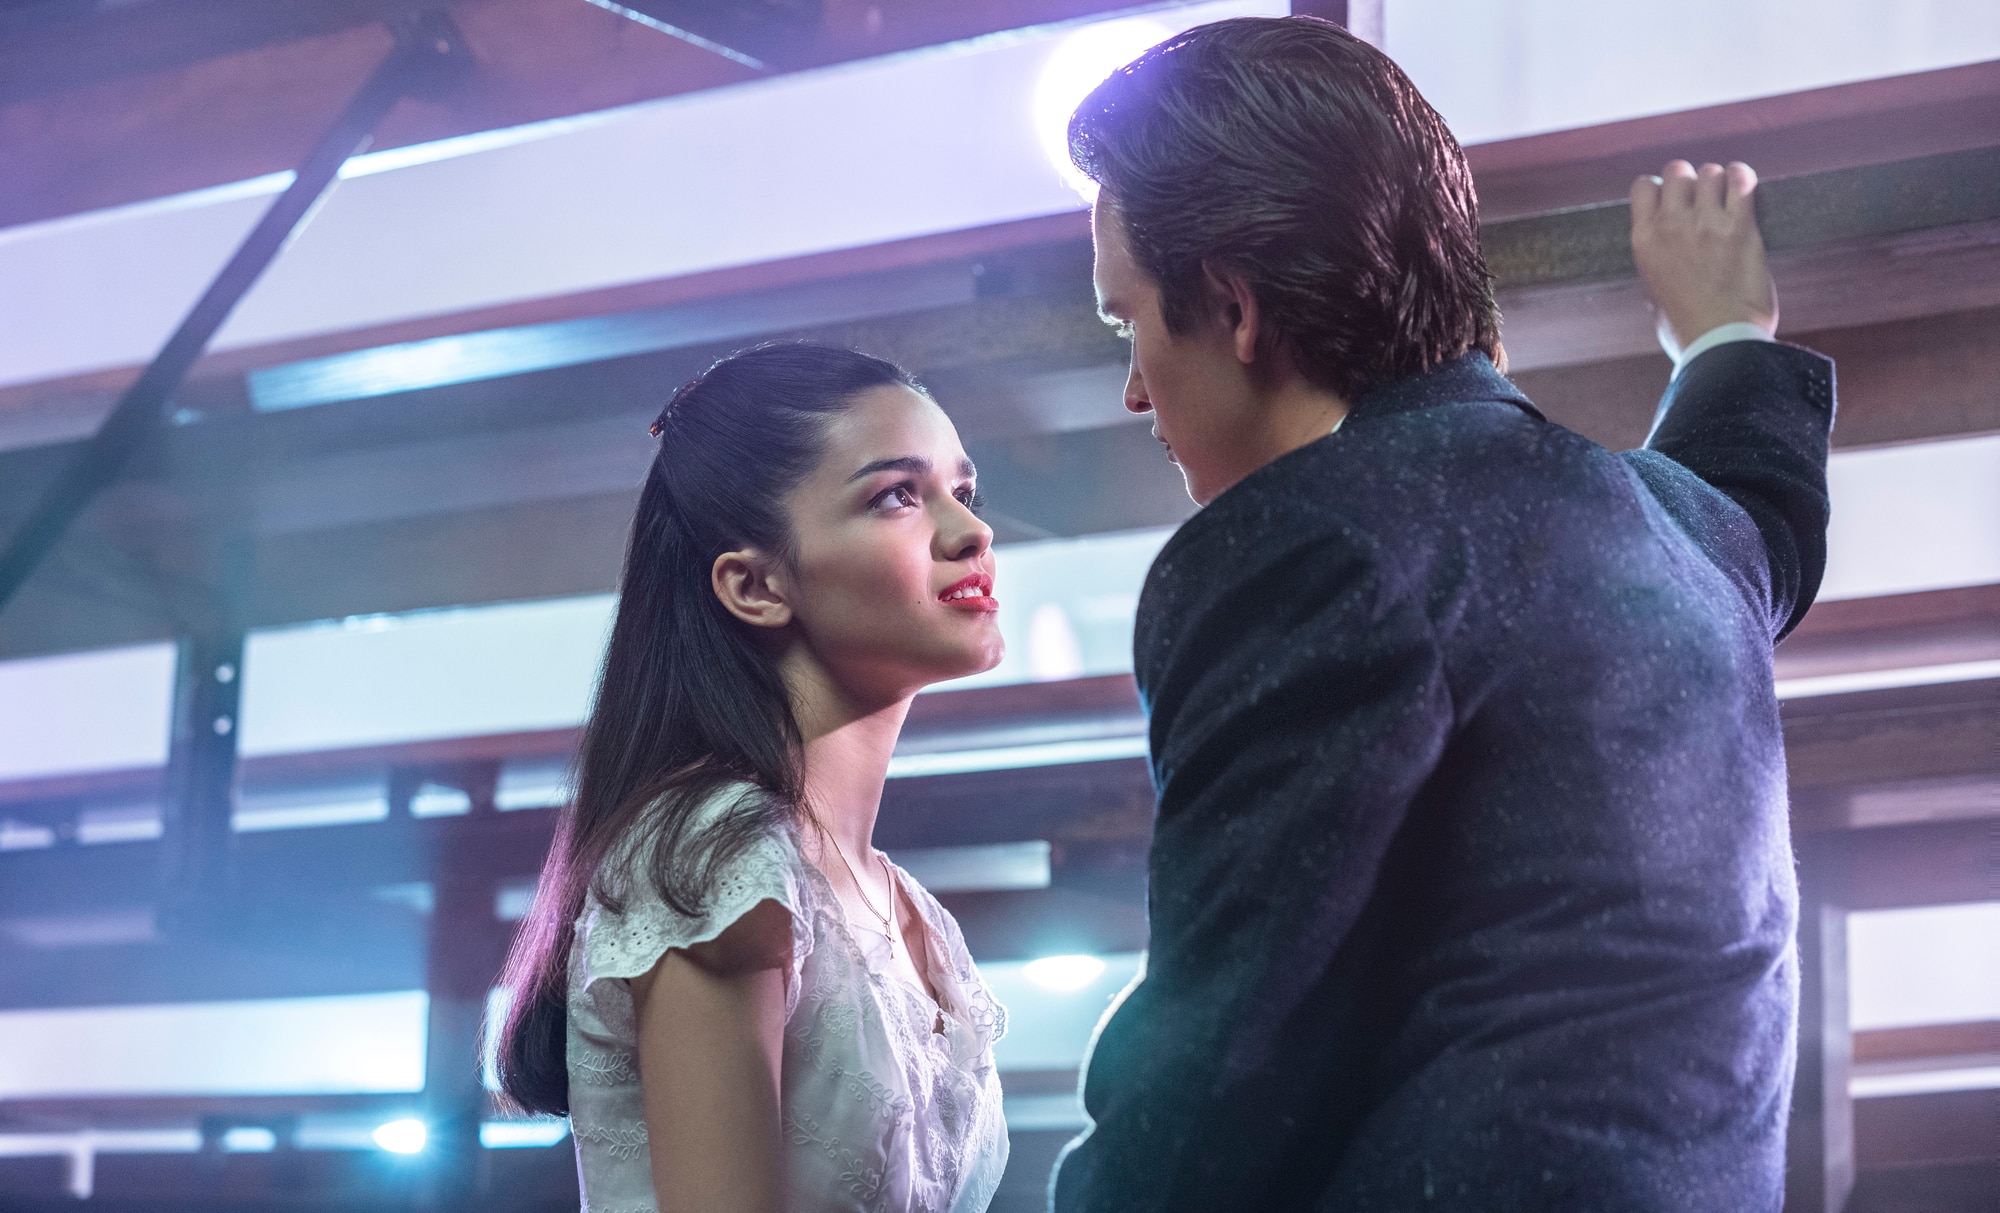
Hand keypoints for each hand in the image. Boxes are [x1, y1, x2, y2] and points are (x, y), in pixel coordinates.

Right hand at [1630, 160, 1777, 358]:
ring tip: (1725, 196)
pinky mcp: (1741, 227)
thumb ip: (1658, 266)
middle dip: (1689, 180)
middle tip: (1700, 197)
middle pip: (1677, 172)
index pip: (1643, 187)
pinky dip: (1743, 178)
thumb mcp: (1653, 294)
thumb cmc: (1686, 330)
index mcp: (1644, 242)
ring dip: (1718, 181)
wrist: (1719, 342)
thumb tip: (1664, 260)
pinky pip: (1742, 181)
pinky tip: (1743, 187)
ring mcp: (1706, 223)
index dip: (1659, 188)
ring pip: (1710, 172)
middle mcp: (1671, 225)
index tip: (1669, 200)